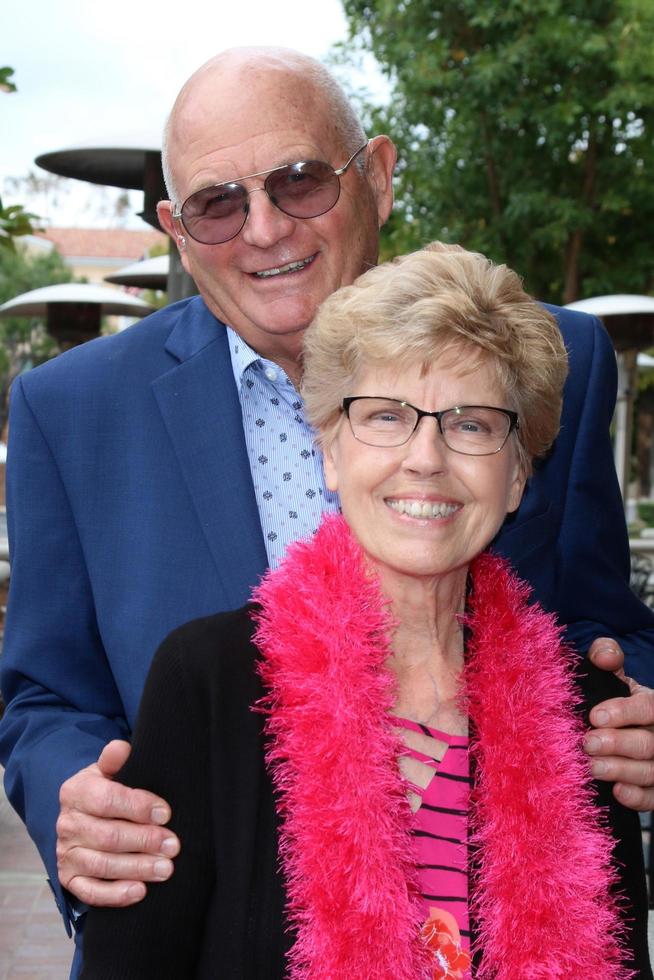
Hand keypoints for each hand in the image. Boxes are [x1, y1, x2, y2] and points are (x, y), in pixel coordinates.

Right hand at [56, 740, 179, 906]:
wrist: (81, 814)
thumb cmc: (104, 789)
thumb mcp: (107, 770)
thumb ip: (115, 760)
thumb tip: (121, 747)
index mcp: (76, 792)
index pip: (107, 800)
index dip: (138, 807)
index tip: (166, 813)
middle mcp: (67, 824)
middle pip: (107, 837)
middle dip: (144, 841)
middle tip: (174, 845)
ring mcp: (66, 853)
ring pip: (102, 865)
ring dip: (137, 868)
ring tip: (166, 868)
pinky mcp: (69, 879)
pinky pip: (90, 892)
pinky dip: (115, 894)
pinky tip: (140, 891)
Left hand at [584, 638, 653, 810]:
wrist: (624, 729)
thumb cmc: (615, 701)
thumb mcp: (614, 679)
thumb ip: (606, 658)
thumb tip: (604, 655)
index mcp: (653, 705)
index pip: (649, 708)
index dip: (624, 712)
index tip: (594, 716)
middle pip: (648, 743)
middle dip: (618, 744)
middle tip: (587, 744)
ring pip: (651, 771)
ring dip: (621, 771)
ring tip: (592, 767)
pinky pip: (653, 798)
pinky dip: (637, 797)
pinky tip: (617, 792)